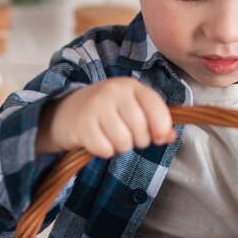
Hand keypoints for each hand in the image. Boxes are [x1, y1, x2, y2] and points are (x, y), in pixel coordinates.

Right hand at [36, 77, 175, 157]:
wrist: (66, 111)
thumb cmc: (107, 111)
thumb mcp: (131, 107)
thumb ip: (154, 119)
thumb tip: (171, 136)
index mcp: (130, 85)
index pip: (156, 106)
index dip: (163, 126)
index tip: (160, 137)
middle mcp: (114, 92)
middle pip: (141, 129)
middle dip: (139, 140)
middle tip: (127, 135)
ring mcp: (96, 107)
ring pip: (124, 142)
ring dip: (120, 147)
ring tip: (112, 137)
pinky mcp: (82, 125)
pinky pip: (106, 150)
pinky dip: (104, 151)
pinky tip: (98, 140)